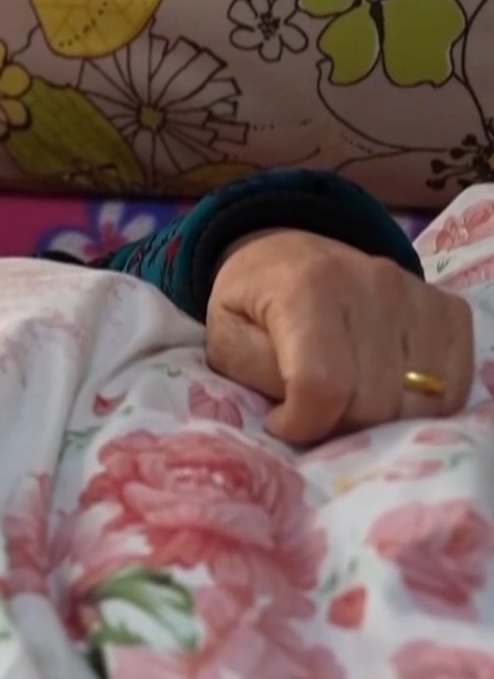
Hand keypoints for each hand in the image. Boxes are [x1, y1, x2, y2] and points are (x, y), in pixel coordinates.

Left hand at [205, 229, 473, 443]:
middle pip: (374, 402)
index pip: (323, 385)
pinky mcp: (449, 310)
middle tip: (312, 410)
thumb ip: (257, 375)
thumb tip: (302, 413)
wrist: (286, 254)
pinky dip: (419, 404)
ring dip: (379, 419)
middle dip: (338, 425)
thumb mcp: (225, 338)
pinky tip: (384, 390)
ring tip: (345, 399)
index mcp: (308, 289)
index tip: (283, 422)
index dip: (304, 423)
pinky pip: (452, 387)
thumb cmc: (251, 303)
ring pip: (418, 401)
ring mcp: (418, 296)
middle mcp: (373, 286)